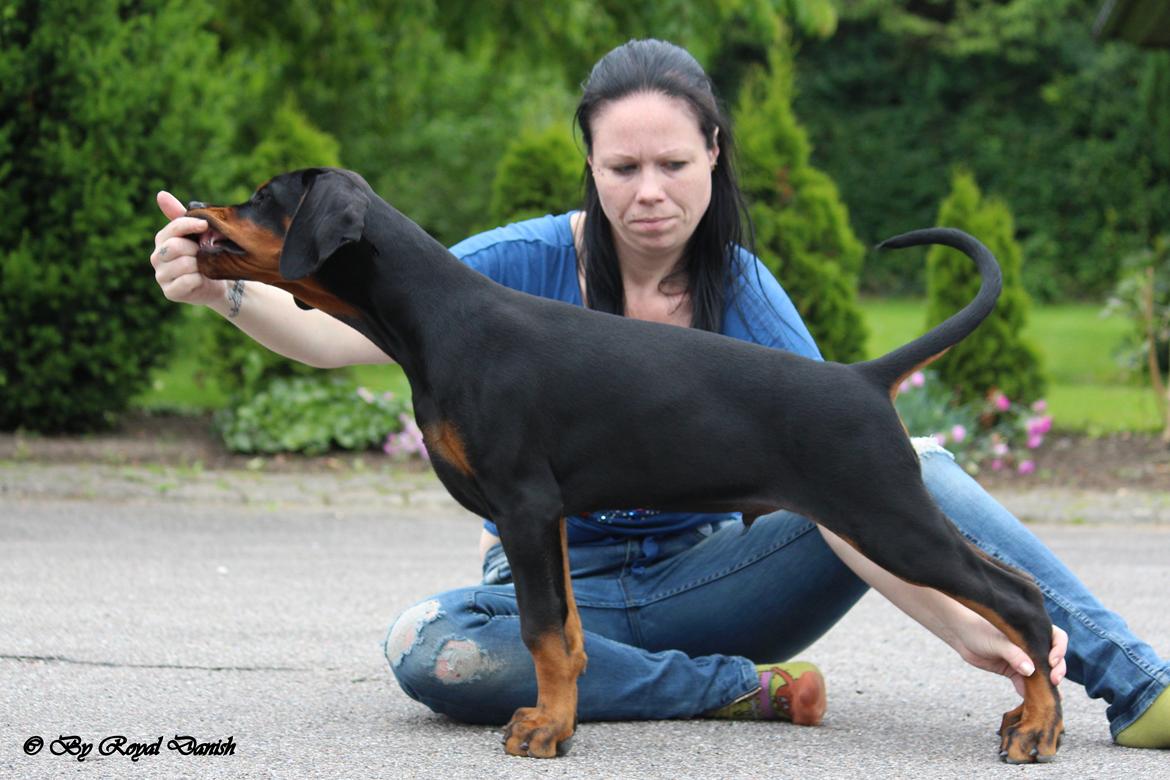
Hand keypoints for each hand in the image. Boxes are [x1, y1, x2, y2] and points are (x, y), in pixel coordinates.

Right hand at [151, 191, 226, 306]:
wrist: (217, 283)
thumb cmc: (206, 254)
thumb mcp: (197, 234)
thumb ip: (181, 216)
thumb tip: (160, 194)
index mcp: (162, 239)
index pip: (173, 228)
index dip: (189, 225)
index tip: (205, 225)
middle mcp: (157, 257)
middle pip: (176, 247)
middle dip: (196, 249)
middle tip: (205, 253)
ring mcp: (161, 276)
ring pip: (183, 264)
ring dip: (200, 265)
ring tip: (204, 267)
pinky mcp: (170, 292)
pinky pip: (187, 282)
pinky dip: (199, 279)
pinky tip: (202, 279)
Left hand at [953, 616, 1066, 697]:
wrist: (960, 635)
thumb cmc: (978, 630)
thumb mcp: (996, 641)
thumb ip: (1013, 654)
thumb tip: (1030, 671)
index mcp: (1031, 631)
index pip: (1057, 638)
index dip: (1059, 650)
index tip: (1052, 661)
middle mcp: (1031, 645)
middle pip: (1053, 659)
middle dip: (1057, 670)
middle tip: (1054, 681)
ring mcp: (1023, 658)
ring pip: (1041, 673)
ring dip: (1045, 685)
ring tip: (1049, 697)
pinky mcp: (1013, 671)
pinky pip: (1026, 684)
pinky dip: (1029, 693)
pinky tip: (1032, 702)